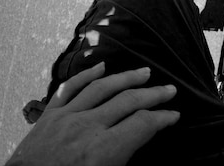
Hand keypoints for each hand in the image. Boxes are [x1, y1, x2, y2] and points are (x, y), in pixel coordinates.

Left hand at [6, 63, 179, 165]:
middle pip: (128, 101)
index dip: (163, 118)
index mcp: (102, 151)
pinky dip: (86, 75)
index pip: (143, 124)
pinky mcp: (49, 117)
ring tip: (144, 72)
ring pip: (102, 88)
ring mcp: (66, 118)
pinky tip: (101, 67)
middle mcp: (87, 128)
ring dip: (126, 78)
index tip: (174, 115)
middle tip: (169, 89)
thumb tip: (140, 143)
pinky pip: (69, 89)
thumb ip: (123, 159)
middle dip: (153, 94)